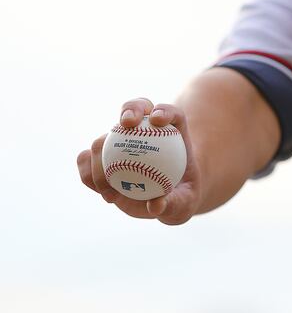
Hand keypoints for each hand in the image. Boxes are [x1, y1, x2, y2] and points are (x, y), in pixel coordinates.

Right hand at [77, 98, 202, 224]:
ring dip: (100, 155)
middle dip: (130, 109)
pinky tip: (100, 190)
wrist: (162, 201)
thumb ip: (174, 203)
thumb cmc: (180, 198)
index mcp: (173, 133)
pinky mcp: (100, 157)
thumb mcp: (184, 203)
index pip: (171, 113)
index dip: (164, 110)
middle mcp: (144, 131)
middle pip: (136, 108)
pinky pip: (86, 159)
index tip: (157, 120)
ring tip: (109, 187)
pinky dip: (88, 172)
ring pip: (104, 137)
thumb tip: (156, 203)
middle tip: (127, 124)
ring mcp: (120, 142)